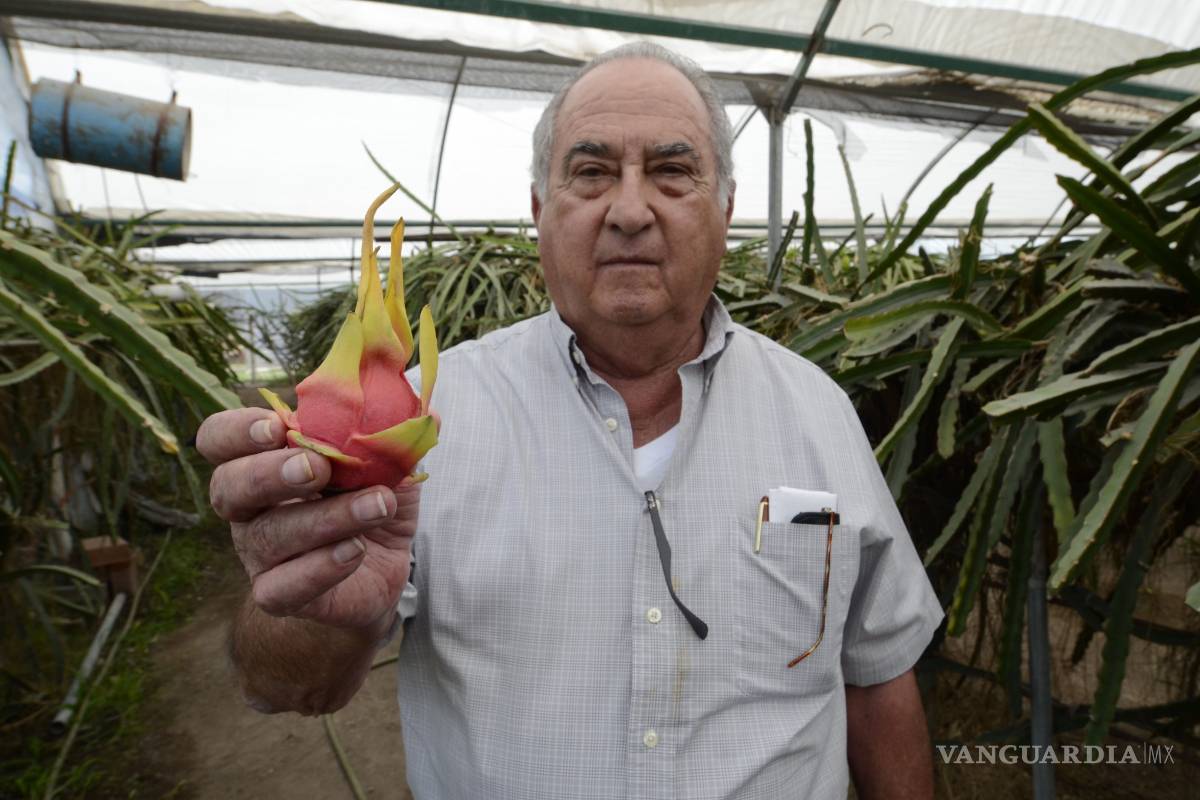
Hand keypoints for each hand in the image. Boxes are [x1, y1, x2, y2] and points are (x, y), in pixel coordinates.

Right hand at [197, 407, 417, 631]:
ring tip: (377, 506)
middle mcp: (250, 506)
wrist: (381, 567)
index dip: (237, 431)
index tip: (276, 426)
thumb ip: (394, 432)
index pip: (220, 439)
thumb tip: (428, 412)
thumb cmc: (370, 499)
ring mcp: (259, 553)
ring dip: (326, 518)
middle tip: (317, 466)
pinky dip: (319, 569)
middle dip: (270, 473)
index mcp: (264, 459)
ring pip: (269, 536)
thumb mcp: (387, 460)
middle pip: (228, 486)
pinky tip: (355, 550)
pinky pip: (280, 588)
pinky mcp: (278, 594)